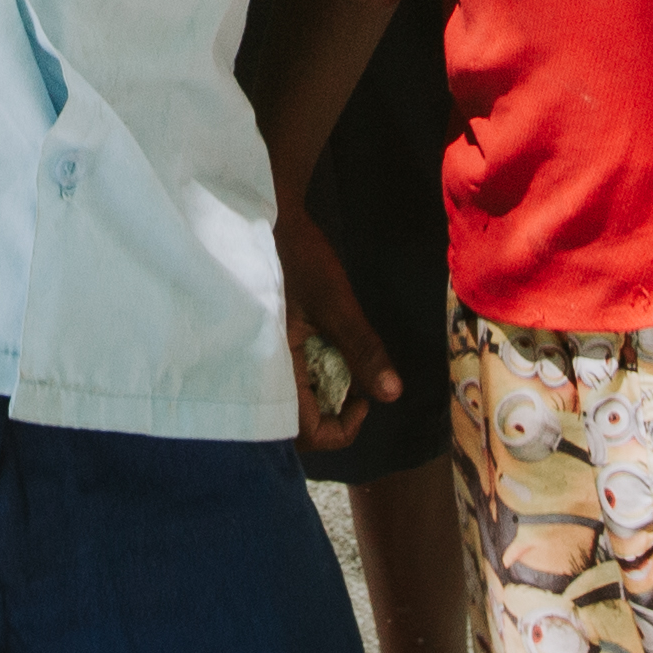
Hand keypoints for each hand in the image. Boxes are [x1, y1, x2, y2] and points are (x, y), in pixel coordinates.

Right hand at [273, 192, 398, 455]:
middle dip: (333, 409)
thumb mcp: (337, 303)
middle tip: (356, 380)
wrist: (265, 219)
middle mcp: (260, 374)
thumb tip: (392, 395)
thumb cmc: (297, 257)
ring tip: (342, 359)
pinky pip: (288, 379)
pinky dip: (313, 372)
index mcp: (273, 370)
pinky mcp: (263, 347)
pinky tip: (324, 346)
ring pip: (295, 402)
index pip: (308, 433)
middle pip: (299, 425)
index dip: (343, 427)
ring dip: (324, 389)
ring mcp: (259, 361)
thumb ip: (362, 350)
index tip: (364, 397)